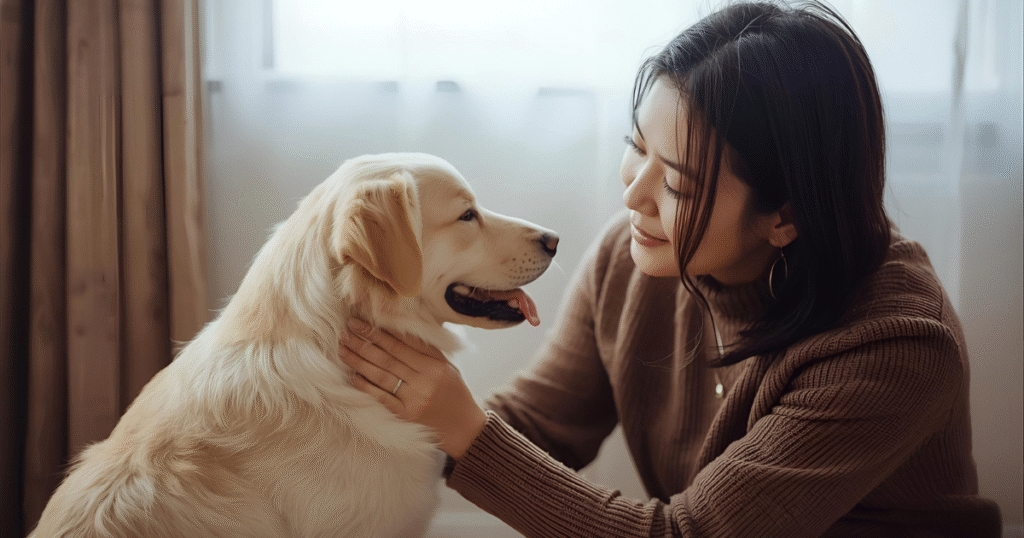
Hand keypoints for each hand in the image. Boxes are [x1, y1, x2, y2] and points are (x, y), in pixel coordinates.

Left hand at [339, 318, 486, 459]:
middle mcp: (424, 381)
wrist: (464, 426)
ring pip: (380, 375)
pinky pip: (381, 397)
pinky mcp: (405, 416)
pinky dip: (366, 385)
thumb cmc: (454, 391)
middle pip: (387, 358)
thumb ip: (424, 349)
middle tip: (345, 330)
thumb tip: (396, 329)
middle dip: (363, 342)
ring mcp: (413, 400)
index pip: (400, 344)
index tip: (359, 321)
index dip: (377, 332)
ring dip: (358, 361)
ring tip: (343, 348)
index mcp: (434, 365)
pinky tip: (353, 375)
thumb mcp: (446, 366)